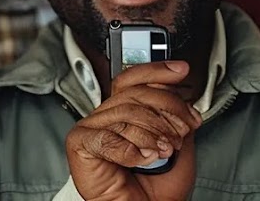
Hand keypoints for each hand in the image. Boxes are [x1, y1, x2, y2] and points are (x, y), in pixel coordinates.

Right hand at [65, 61, 201, 200]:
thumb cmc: (156, 188)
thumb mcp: (177, 143)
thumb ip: (174, 115)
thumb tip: (178, 93)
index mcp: (125, 113)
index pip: (133, 79)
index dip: (156, 71)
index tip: (180, 71)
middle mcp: (107, 117)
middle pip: (135, 94)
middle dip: (167, 110)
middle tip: (180, 131)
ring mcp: (91, 129)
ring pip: (125, 114)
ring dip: (153, 134)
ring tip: (163, 151)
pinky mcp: (79, 144)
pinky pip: (108, 137)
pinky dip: (131, 151)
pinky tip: (141, 159)